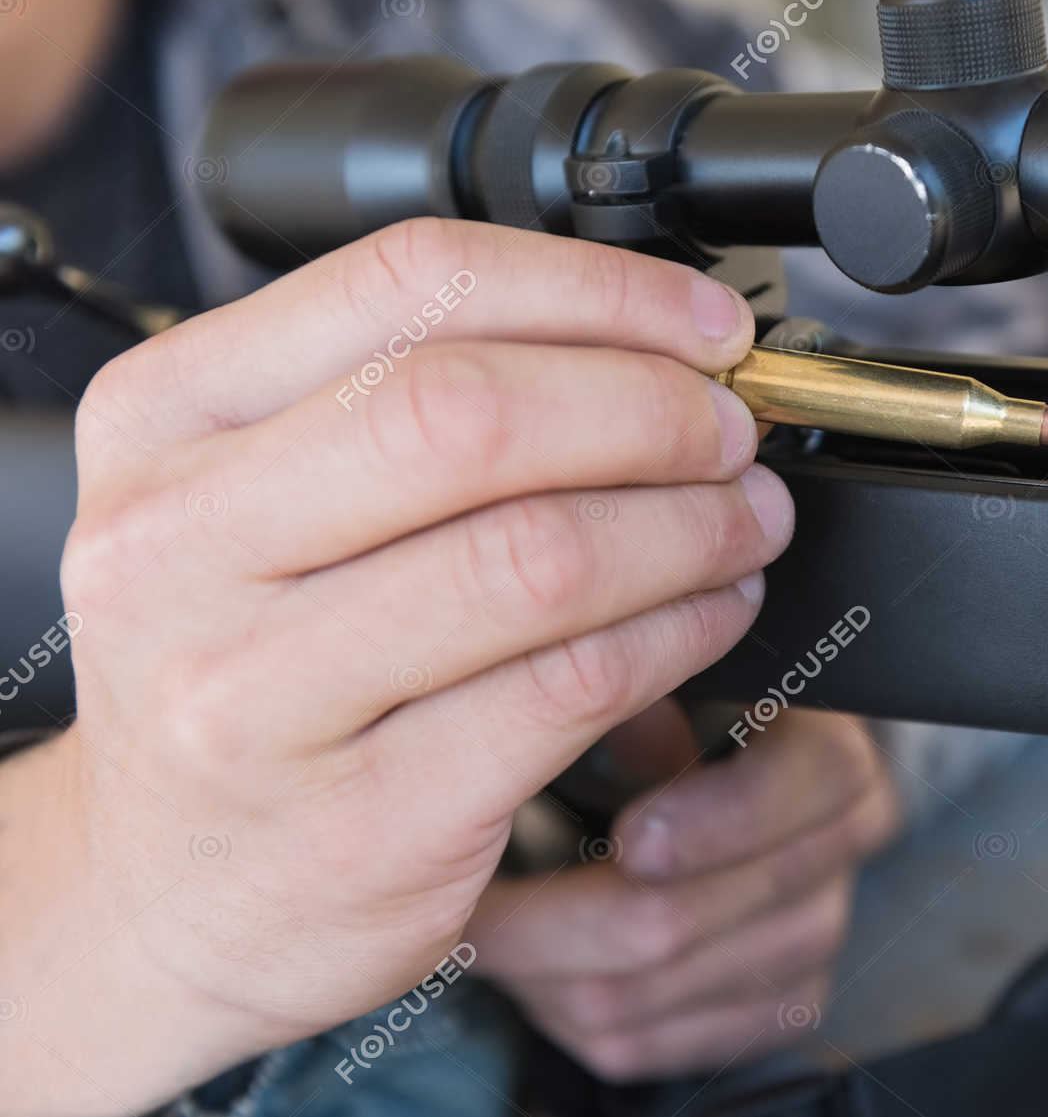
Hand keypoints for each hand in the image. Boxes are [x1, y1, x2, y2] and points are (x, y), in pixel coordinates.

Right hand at [0, 219, 791, 1115]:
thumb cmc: (246, 679)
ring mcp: (257, 696)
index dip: (598, 291)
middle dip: (654, 410)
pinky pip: (570, 685)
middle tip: (732, 432)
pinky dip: (678, 632)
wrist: (176, 900)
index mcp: (165, 421)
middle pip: (475, 414)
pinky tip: (710, 612)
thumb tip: (646, 342)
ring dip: (690, 525)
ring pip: (538, 555)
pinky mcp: (362, 820)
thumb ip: (402, 401)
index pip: (410, 283)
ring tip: (745, 521)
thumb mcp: (255, 505)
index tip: (705, 329)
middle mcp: (181, 549)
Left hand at [467, 701, 899, 1079]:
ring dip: (540, 968)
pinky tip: (536, 965)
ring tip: (486, 921)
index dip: (715, 821)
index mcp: (829, 752)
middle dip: (557, 916)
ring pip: (647, 994)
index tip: (629, 834)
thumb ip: (639, 675)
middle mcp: (839, 848)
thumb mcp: (673, 677)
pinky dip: (564, 1016)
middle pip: (692, 918)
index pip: (804, 791)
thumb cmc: (687, 714)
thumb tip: (595, 657)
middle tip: (470, 890)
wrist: (719, 792)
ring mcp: (812, 934)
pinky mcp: (770, 1008)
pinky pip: (642, 1045)